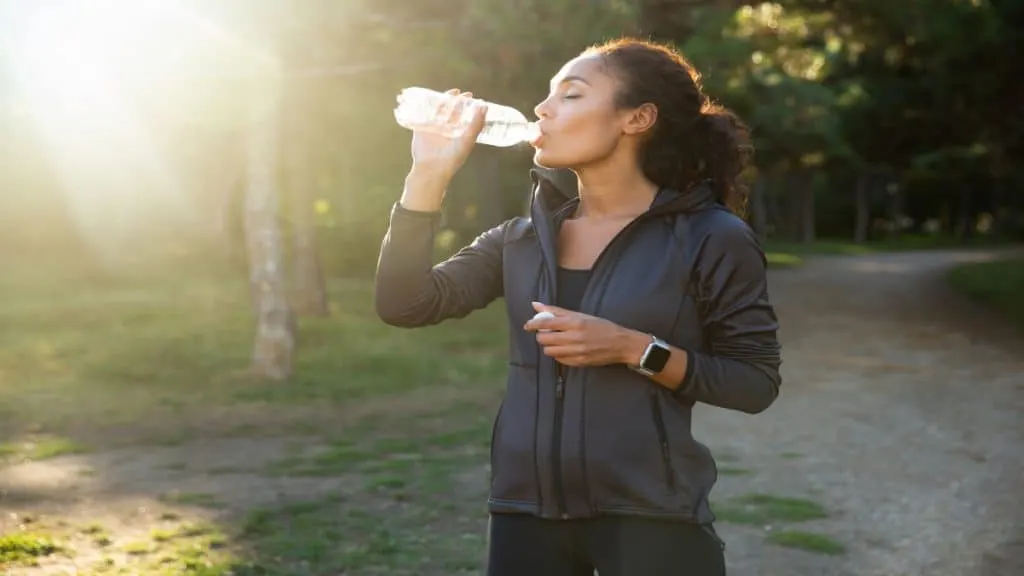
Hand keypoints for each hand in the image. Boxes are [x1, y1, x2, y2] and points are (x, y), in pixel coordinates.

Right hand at [410, 89, 486, 182]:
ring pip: (437, 110)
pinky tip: (429, 97)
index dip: (467, 105)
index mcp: (458, 133)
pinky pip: (422, 114)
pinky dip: (424, 106)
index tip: (470, 95)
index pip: (463, 115)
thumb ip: (476, 124)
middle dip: (455, 101)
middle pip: (451, 110)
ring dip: (441, 101)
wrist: (432, 169)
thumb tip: (484, 106)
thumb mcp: (468, 140)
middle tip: (459, 92)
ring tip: (448, 93)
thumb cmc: (452, 157)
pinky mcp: (420, 129)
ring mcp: (433, 128)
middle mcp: (446, 130)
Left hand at [523, 302, 640, 366]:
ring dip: (549, 346)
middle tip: (547, 333)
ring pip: (549, 351)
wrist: (621, 344)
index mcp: (575, 322)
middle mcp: (574, 337)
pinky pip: (559, 360)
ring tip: (556, 341)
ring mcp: (576, 351)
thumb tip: (535, 305)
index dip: (533, 324)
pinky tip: (565, 349)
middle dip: (542, 335)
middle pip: (544, 339)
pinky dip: (558, 354)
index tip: (528, 325)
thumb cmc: (601, 326)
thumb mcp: (581, 315)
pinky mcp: (579, 362)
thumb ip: (557, 311)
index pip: (546, 323)